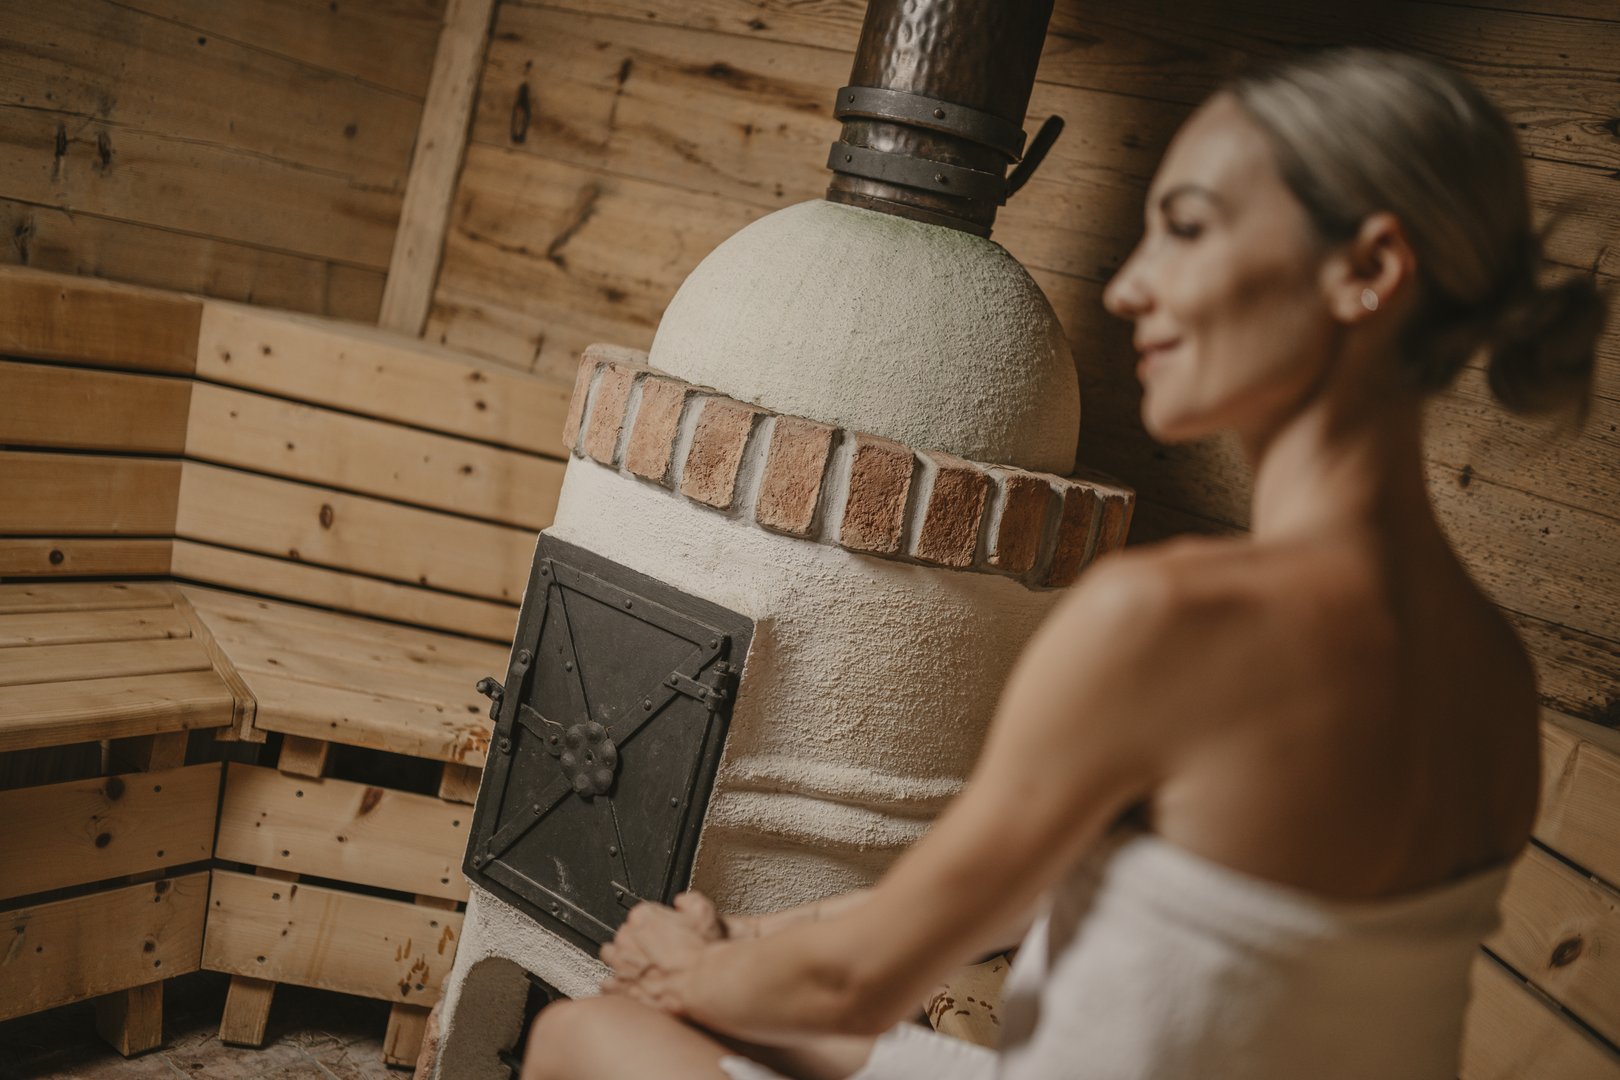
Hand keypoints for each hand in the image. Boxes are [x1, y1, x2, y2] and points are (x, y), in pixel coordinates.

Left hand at [600, 895, 718, 1014]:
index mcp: (642, 916)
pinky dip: (614, 984)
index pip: (639, 913)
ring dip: (621, 958)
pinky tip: (623, 983)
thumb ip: (688, 901)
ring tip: (635, 962)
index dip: (654, 921)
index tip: (664, 928)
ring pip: (612, 957)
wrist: (702, 981)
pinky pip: (610, 984)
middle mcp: (627, 938)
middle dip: (636, 940)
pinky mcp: (625, 989)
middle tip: (655, 946)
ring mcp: (624, 965)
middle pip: (624, 934)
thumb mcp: (703, 911)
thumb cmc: (702, 950)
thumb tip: (681, 902)